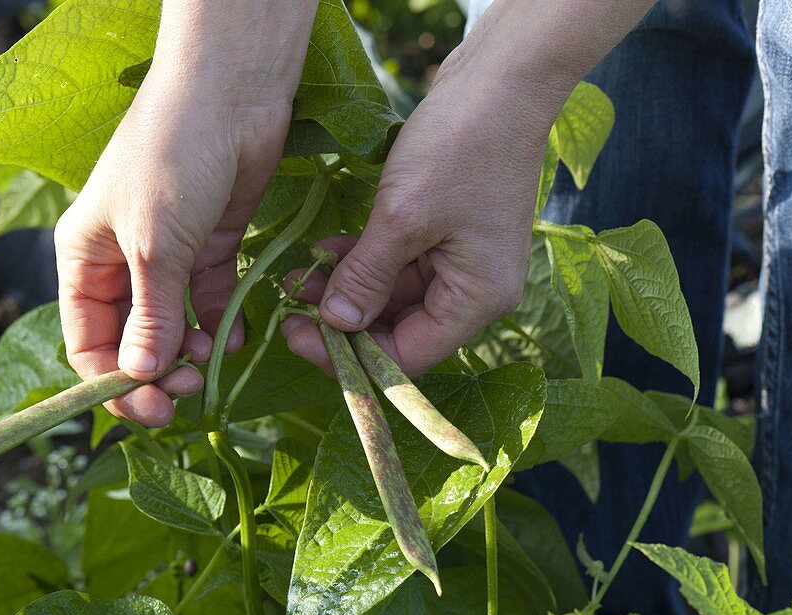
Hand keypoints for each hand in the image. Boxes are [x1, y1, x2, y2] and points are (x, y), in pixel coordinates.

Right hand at [54, 0, 316, 426]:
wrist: (231, 95)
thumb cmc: (173, 160)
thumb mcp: (155, 246)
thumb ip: (151, 317)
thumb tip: (138, 378)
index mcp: (84, 259)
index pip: (87, 342)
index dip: (113, 384)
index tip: (151, 409)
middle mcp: (121, 263)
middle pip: (130, 340)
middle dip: (155, 372)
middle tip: (190, 391)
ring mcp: (167, 256)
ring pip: (172, 326)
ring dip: (190, 353)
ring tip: (213, 361)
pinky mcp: (210, 245)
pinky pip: (209, 301)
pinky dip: (219, 324)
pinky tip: (234, 339)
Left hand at [284, 0, 654, 375]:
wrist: (501, 81)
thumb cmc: (460, 146)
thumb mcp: (403, 216)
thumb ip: (365, 276)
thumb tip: (334, 324)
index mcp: (477, 300)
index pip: (407, 356)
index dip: (349, 355)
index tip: (297, 334)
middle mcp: (474, 293)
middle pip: (400, 331)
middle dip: (344, 322)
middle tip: (290, 309)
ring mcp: (462, 264)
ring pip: (393, 298)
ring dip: (347, 290)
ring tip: (298, 278)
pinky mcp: (447, 237)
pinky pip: (399, 266)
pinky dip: (363, 263)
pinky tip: (324, 252)